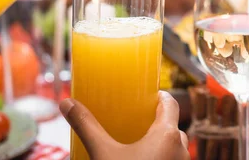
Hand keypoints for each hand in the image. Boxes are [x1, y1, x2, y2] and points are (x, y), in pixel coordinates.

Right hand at [60, 91, 189, 159]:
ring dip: (160, 145)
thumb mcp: (101, 153)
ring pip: (174, 149)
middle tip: (137, 122)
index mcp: (168, 135)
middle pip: (172, 127)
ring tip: (137, 146)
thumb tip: (67, 103)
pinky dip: (161, 159)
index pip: (171, 104)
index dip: (161, 97)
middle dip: (156, 123)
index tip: (149, 95)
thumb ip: (86, 126)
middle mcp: (181, 150)